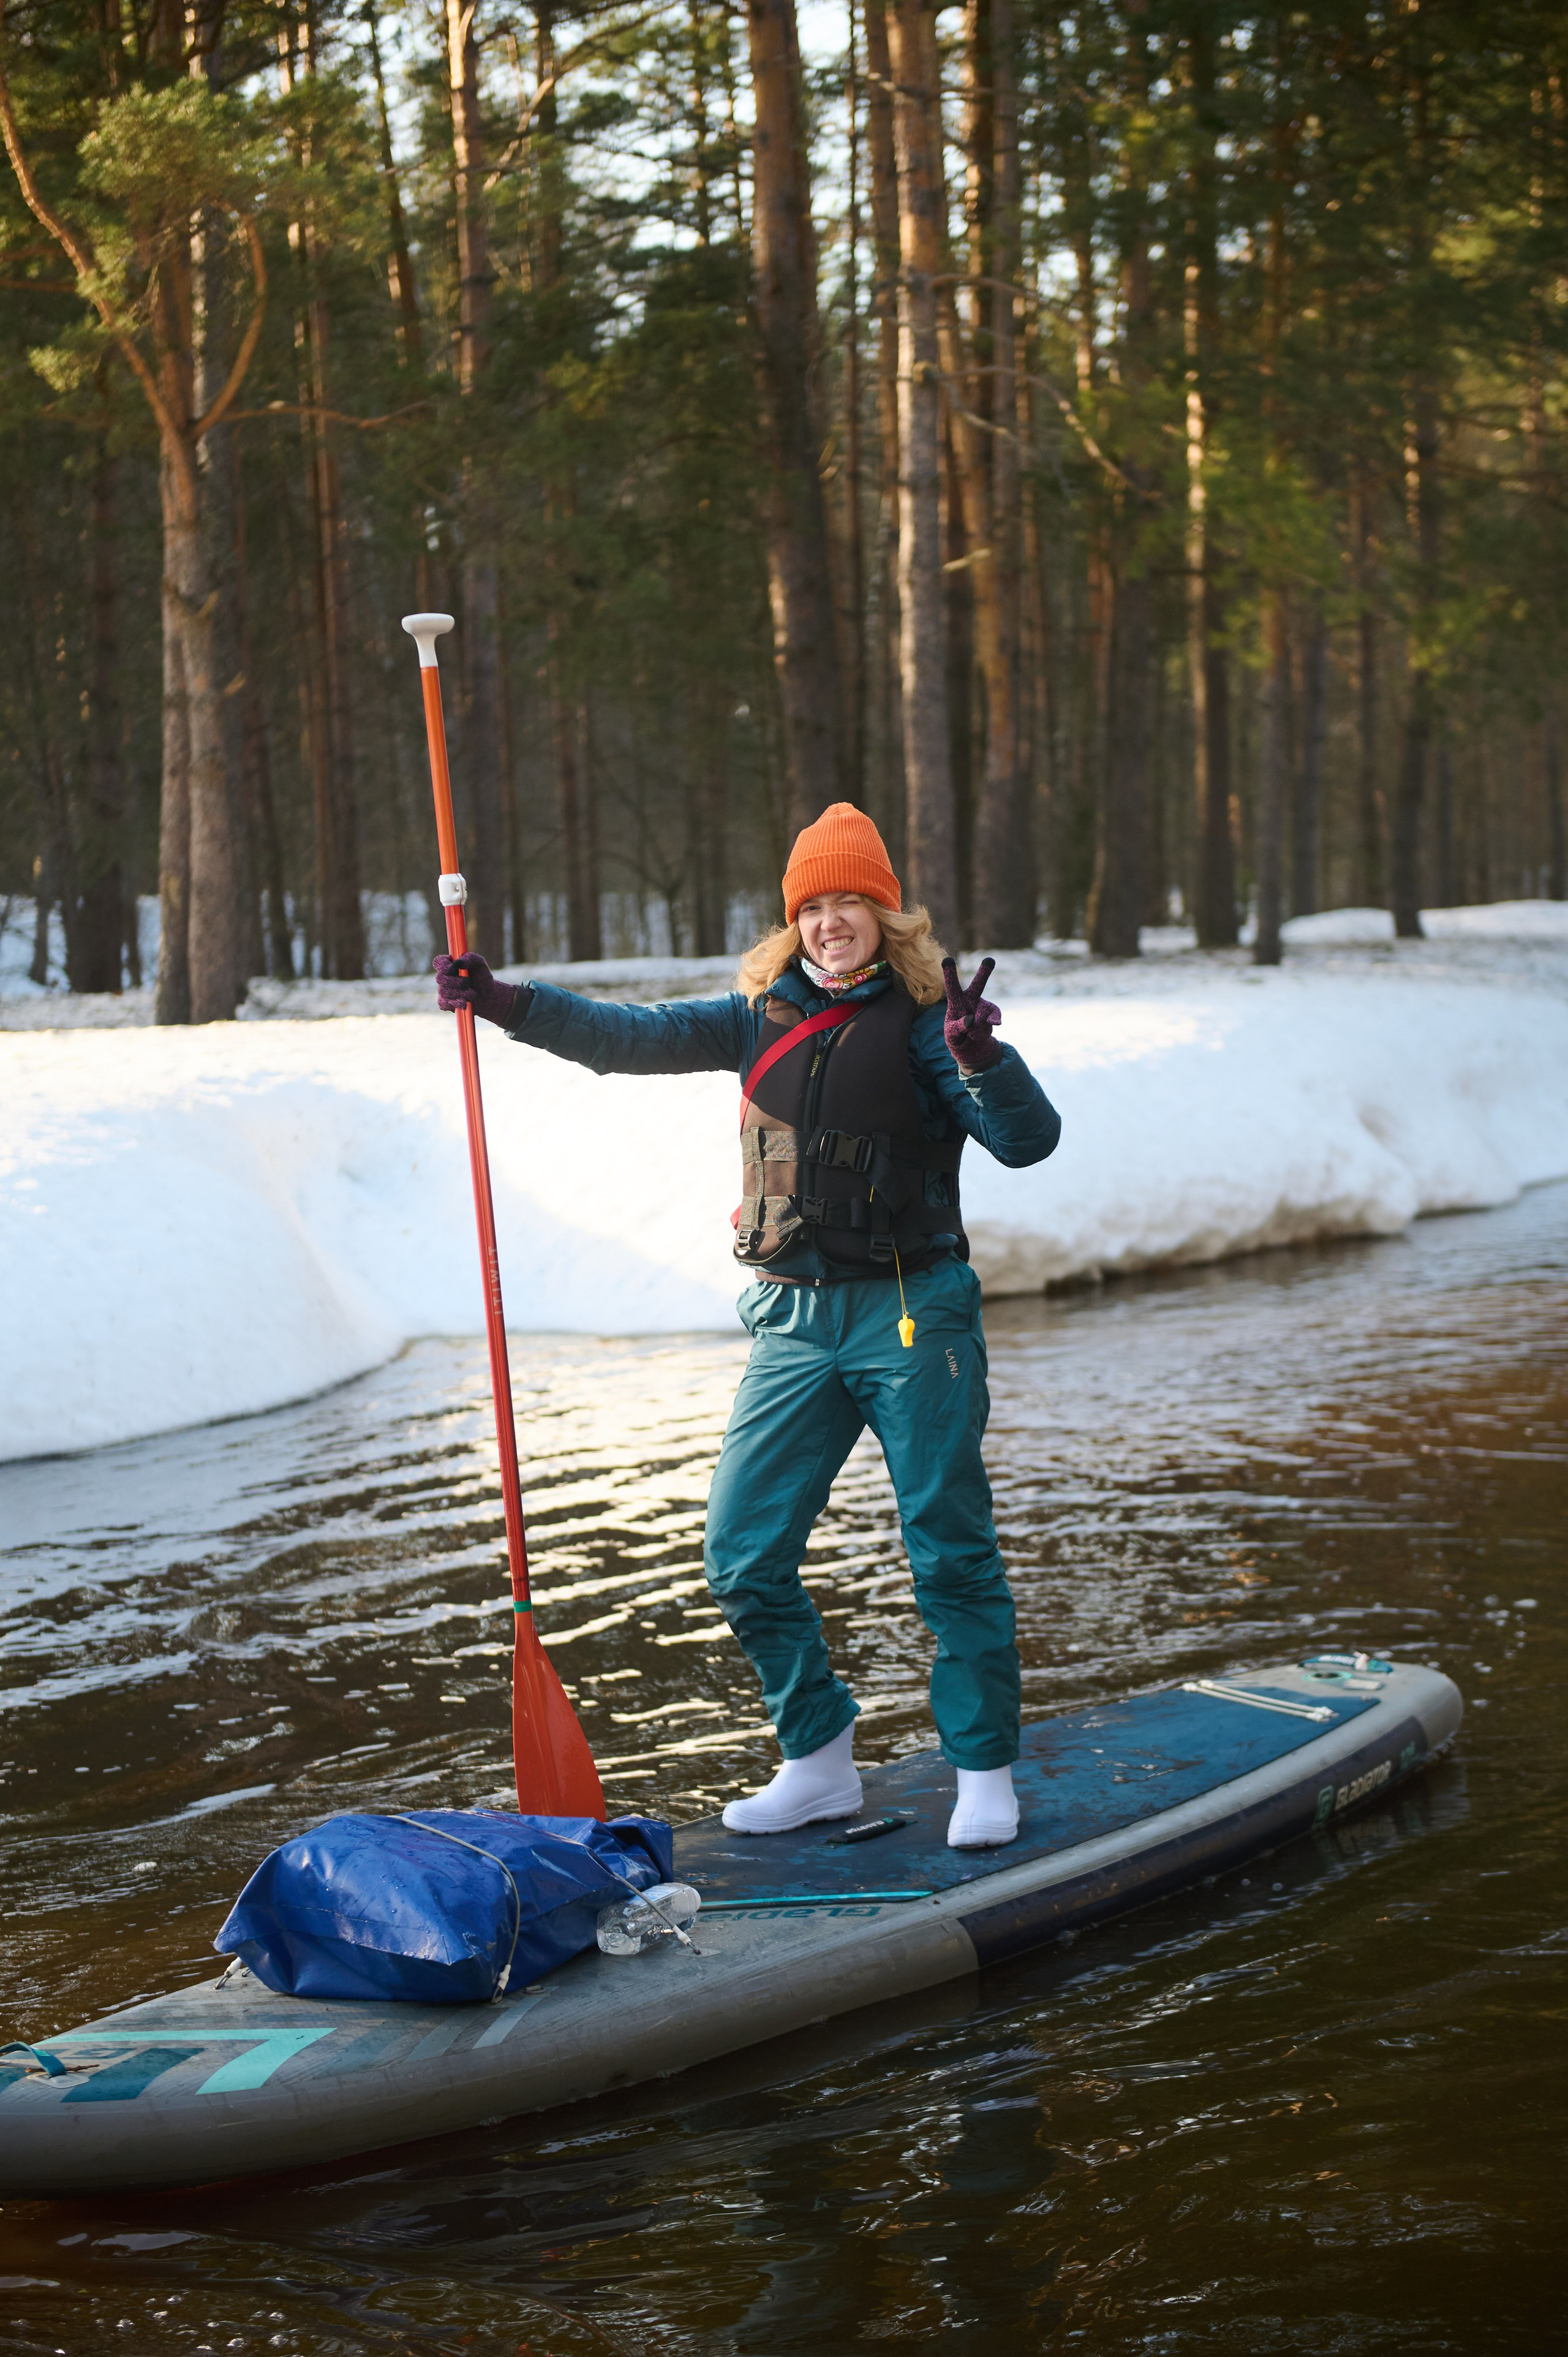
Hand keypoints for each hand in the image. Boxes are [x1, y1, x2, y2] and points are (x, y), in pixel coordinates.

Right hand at [433, 950, 519, 1029]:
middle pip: (440, 978)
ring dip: (460, 993)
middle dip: (455, 981)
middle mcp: (444, 977)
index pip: (438, 962)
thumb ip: (470, 958)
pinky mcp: (445, 1003)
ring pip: (443, 991)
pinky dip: (455, 1003)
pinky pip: (443, 1003)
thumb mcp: (480, 963)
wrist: (488, 996)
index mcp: (449, 965)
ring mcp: (443, 990)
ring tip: (473, 994)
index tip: (455, 968)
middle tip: (468, 982)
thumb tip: (458, 962)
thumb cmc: (482, 977)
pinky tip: (464, 1003)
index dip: (443, 965)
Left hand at [942, 956, 1002, 1072]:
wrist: (971, 1045)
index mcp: (956, 1000)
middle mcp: (971, 998)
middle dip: (984, 973)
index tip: (947, 959)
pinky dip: (983, 1033)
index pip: (952, 986)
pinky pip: (990, 1023)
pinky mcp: (993, 1014)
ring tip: (970, 1034)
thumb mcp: (952, 1034)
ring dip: (976, 1030)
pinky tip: (977, 1034)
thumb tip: (972, 1020)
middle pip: (979, 984)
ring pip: (983, 1016)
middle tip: (990, 960)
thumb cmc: (956, 1036)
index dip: (950, 974)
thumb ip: (959, 1027)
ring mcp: (984, 1006)